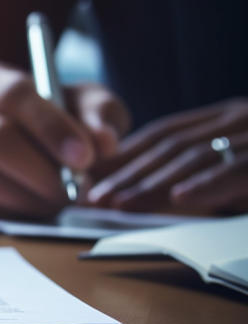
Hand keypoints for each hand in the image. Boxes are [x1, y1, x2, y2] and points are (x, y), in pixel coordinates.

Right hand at [0, 60, 129, 217]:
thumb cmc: (45, 118)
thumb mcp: (77, 102)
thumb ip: (98, 113)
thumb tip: (104, 144)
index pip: (16, 97)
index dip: (52, 128)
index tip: (86, 157)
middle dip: (46, 171)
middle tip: (80, 190)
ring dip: (38, 198)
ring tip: (63, 196)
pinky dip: (21, 213)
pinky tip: (36, 203)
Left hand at [87, 97, 247, 211]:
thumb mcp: (237, 175)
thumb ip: (201, 177)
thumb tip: (162, 196)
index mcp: (225, 120)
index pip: (164, 134)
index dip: (124, 155)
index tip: (91, 177)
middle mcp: (237, 119)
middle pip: (169, 144)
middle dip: (127, 173)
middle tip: (94, 198)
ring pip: (193, 156)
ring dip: (153, 182)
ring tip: (121, 204)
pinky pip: (235, 168)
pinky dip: (205, 183)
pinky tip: (179, 198)